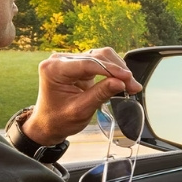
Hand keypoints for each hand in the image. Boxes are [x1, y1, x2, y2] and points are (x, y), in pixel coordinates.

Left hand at [20, 47, 142, 145]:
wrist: (48, 124)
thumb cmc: (59, 120)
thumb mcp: (80, 110)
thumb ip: (100, 94)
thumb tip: (120, 83)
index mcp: (54, 69)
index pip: (87, 63)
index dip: (110, 69)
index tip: (127, 78)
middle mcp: (61, 60)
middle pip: (97, 56)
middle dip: (118, 70)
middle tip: (133, 86)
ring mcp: (70, 61)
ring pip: (102, 56)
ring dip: (118, 69)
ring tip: (130, 85)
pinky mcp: (79, 65)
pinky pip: (101, 62)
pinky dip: (114, 71)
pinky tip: (122, 81)